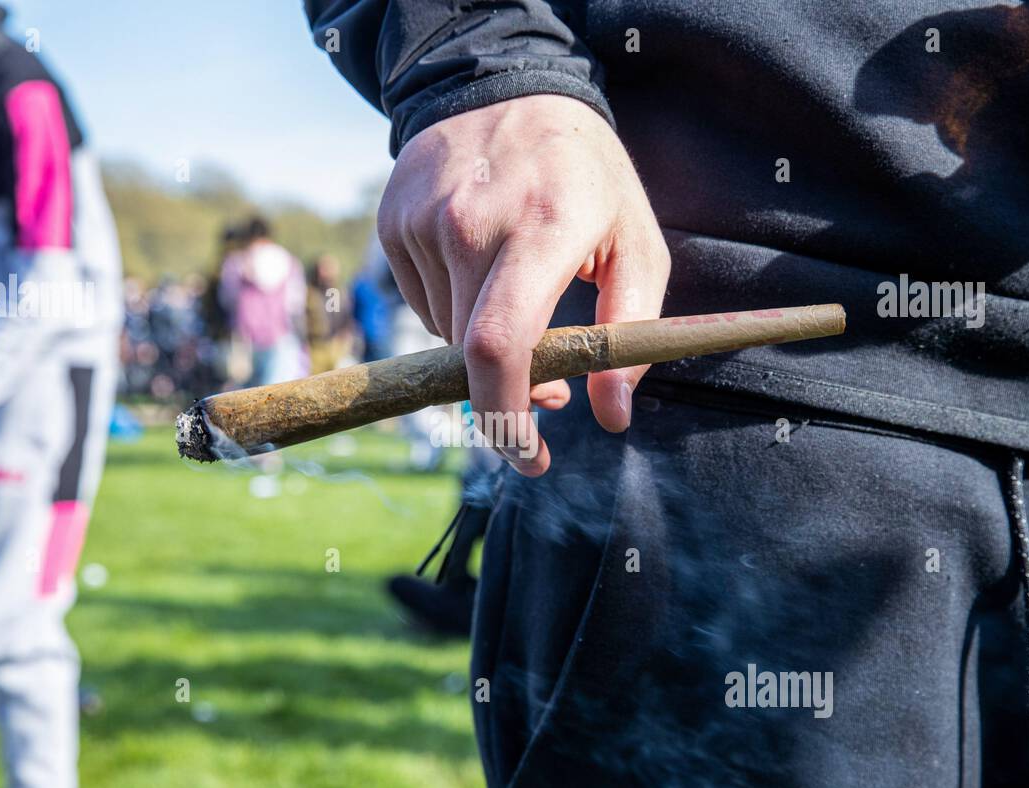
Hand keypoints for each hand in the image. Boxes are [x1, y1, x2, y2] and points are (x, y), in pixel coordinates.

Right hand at [378, 94, 669, 475]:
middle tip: (548, 398)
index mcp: (542, 227)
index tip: (529, 457)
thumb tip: (613, 417)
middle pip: (472, 354)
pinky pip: (422, 304)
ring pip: (446, 335)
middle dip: (509, 395)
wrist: (503, 88)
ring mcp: (422, 223)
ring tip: (518, 304)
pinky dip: (455, 312)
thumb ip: (631, 332)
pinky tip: (481, 271)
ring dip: (483, 348)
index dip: (507, 419)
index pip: (501, 346)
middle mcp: (471, 224)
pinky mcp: (392, 225)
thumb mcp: (636, 241)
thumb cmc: (585, 177)